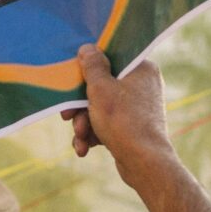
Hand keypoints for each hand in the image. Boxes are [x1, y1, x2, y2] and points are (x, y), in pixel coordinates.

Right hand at [63, 44, 170, 166]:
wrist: (145, 164)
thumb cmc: (123, 121)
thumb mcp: (100, 89)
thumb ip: (92, 66)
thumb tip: (87, 48)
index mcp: (142, 69)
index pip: (111, 59)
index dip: (88, 69)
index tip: (72, 80)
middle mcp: (143, 86)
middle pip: (102, 87)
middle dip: (80, 106)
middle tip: (66, 115)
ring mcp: (139, 108)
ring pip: (101, 108)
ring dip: (84, 123)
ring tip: (80, 137)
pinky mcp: (133, 127)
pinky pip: (108, 124)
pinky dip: (94, 134)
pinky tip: (84, 147)